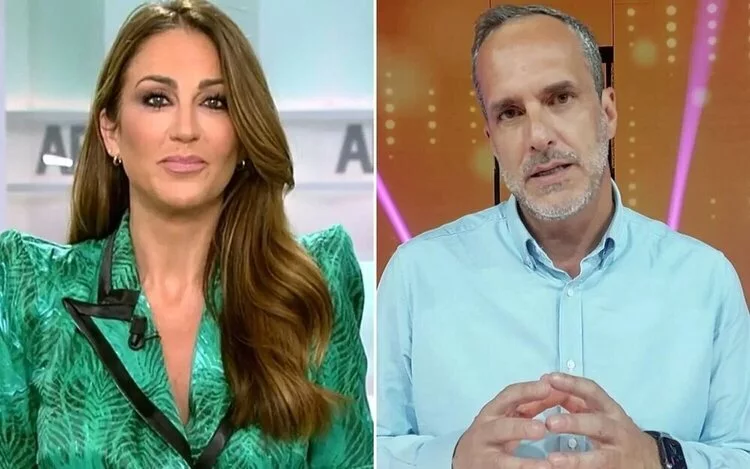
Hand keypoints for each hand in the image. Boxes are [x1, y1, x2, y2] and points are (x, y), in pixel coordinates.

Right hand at [452, 380, 573, 468]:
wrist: (465, 460)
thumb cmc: (491, 435)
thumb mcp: (508, 417)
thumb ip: (531, 406)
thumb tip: (555, 389)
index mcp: (493, 412)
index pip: (508, 397)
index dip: (527, 391)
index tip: (547, 387)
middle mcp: (485, 431)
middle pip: (501, 427)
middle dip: (521, 427)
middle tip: (542, 428)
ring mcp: (485, 453)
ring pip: (501, 458)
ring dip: (523, 461)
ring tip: (545, 463)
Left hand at [541, 373, 660, 468]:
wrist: (650, 460)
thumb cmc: (616, 431)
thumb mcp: (600, 412)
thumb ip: (575, 402)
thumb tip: (546, 384)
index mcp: (610, 410)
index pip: (592, 392)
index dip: (571, 384)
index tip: (549, 379)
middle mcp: (616, 430)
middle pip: (596, 424)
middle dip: (572, 423)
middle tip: (549, 423)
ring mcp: (617, 453)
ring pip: (598, 457)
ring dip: (574, 459)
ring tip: (553, 460)